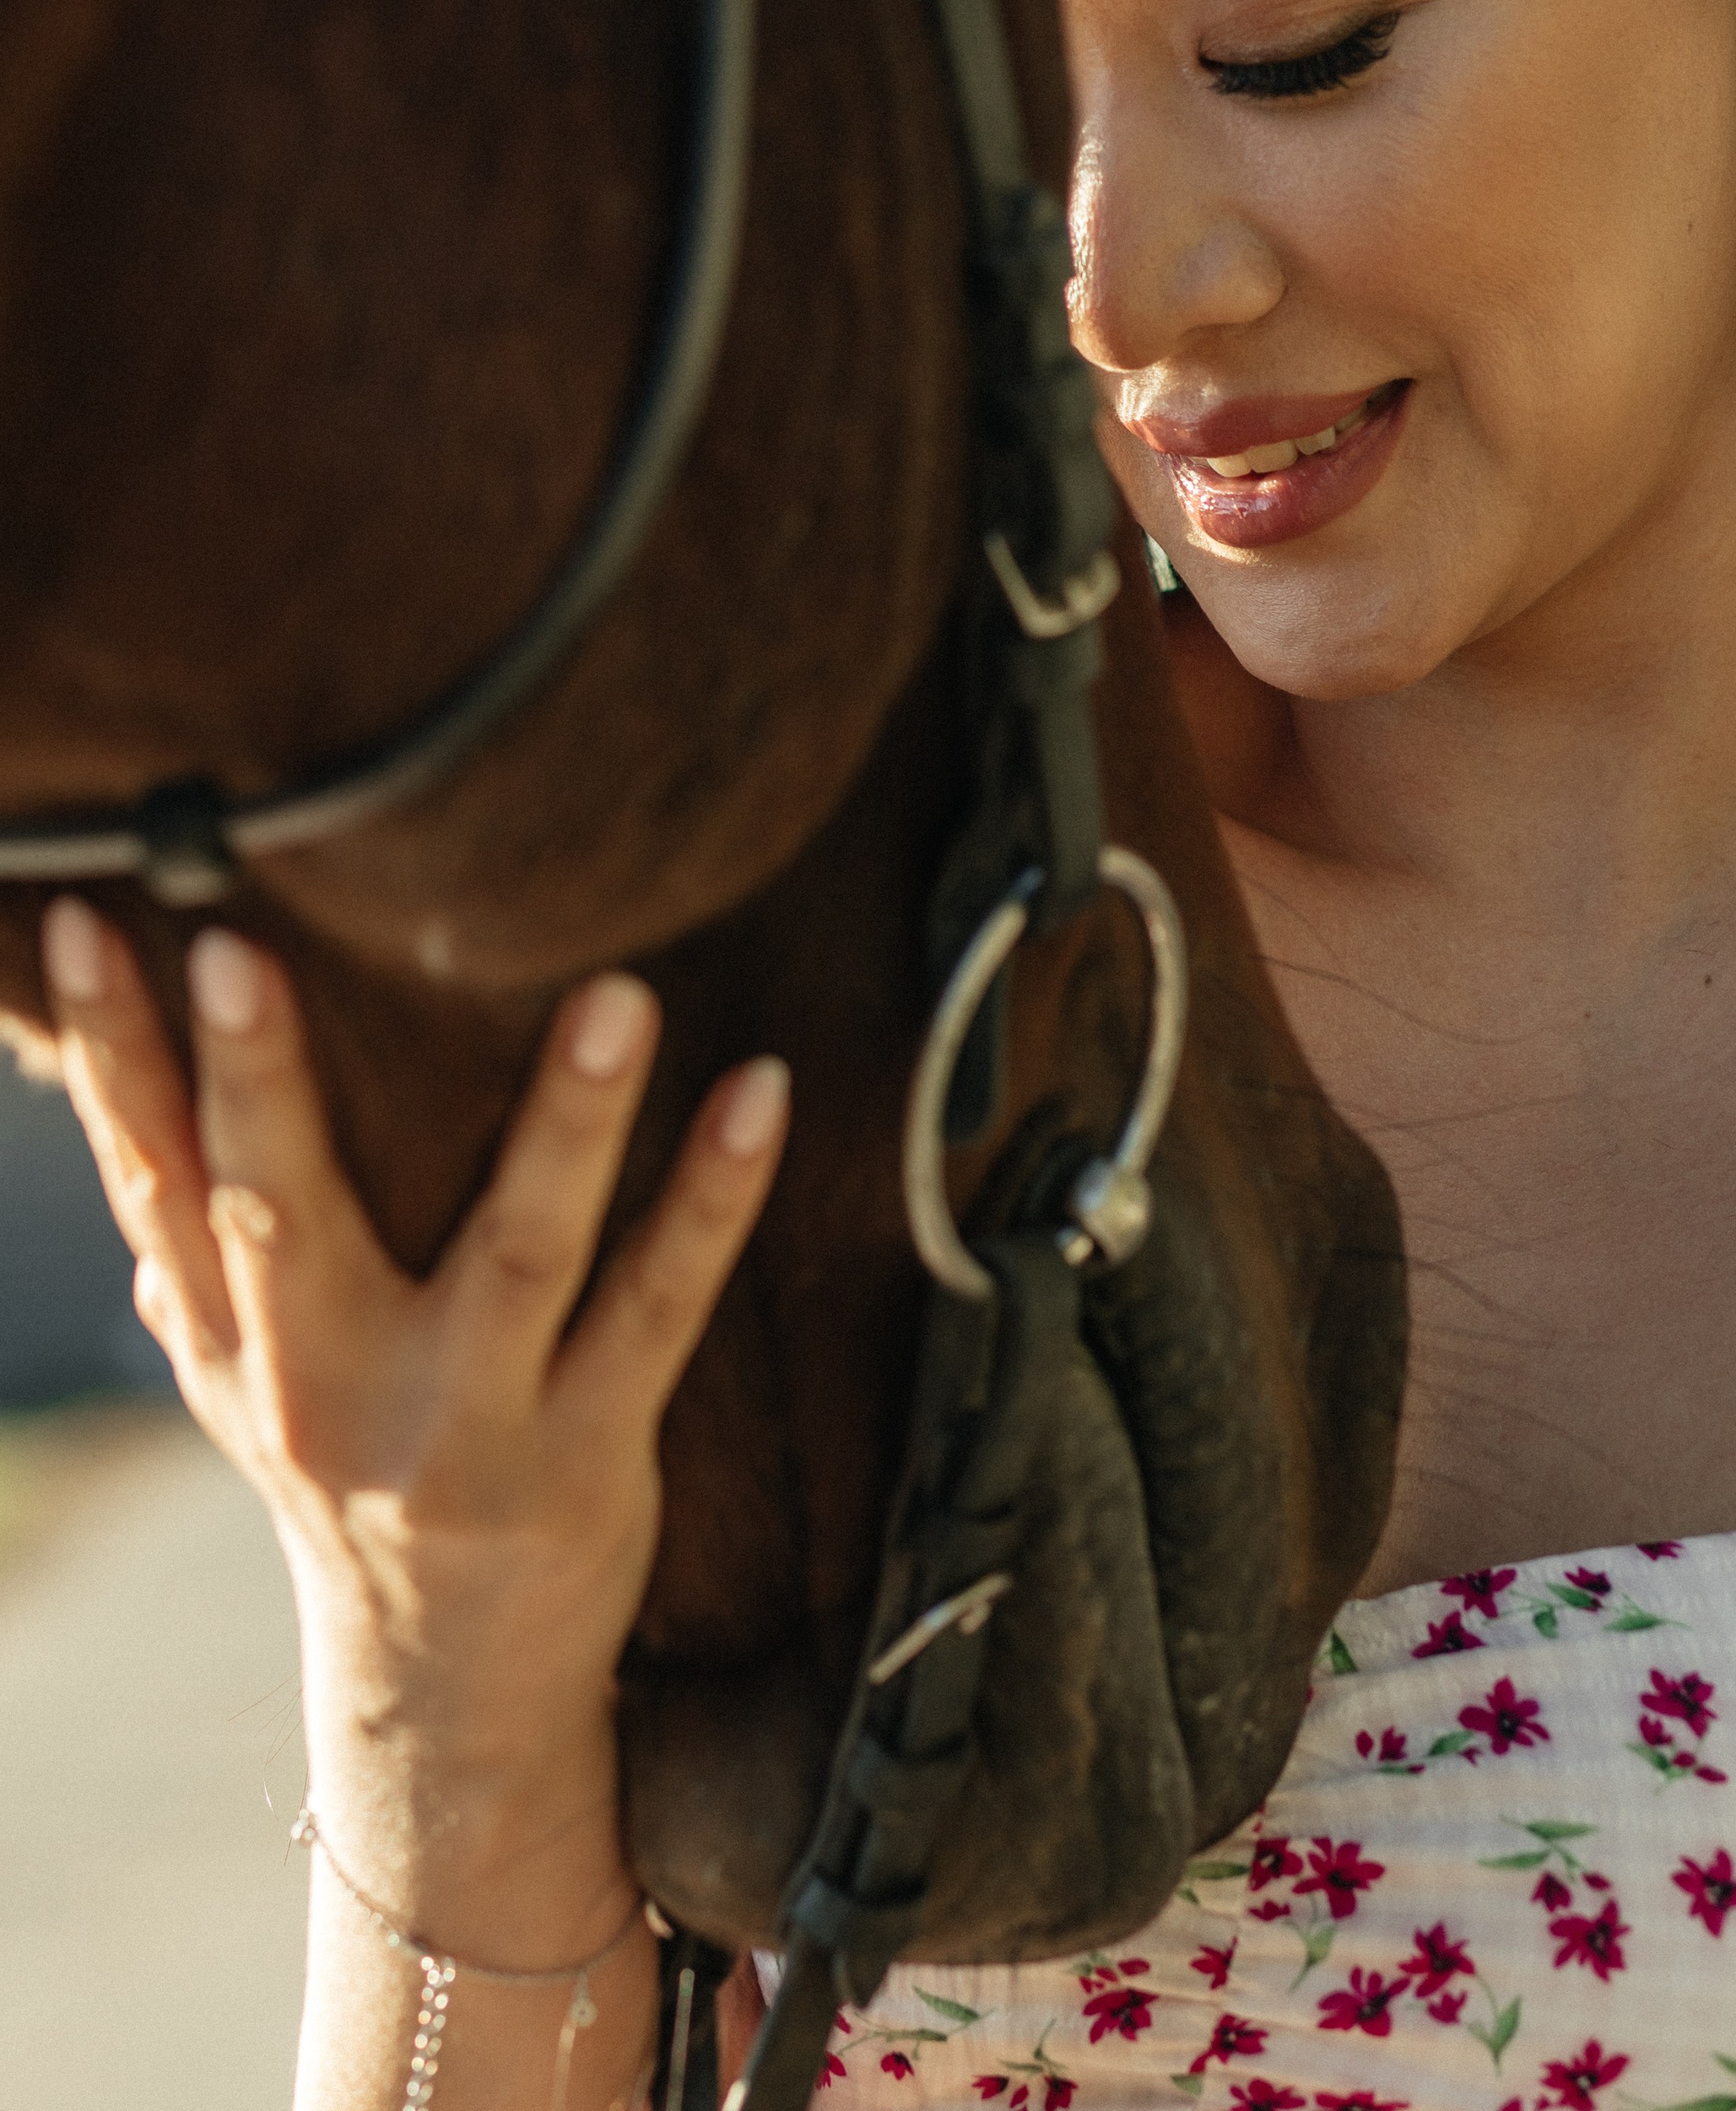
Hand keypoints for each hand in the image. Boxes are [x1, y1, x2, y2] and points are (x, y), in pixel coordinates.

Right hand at [44, 898, 786, 1973]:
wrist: (447, 1696)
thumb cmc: (348, 1474)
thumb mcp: (240, 1379)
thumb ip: (190, 1245)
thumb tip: (119, 1088)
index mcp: (234, 1343)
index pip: (154, 1178)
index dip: (113, 1055)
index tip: (87, 926)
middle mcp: (328, 1383)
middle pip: (283, 1213)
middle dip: (259, 1083)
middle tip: (242, 950)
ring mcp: (465, 1424)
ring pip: (519, 1253)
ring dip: (569, 1123)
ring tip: (616, 994)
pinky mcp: (590, 1454)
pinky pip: (663, 1308)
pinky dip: (715, 1199)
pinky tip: (763, 1089)